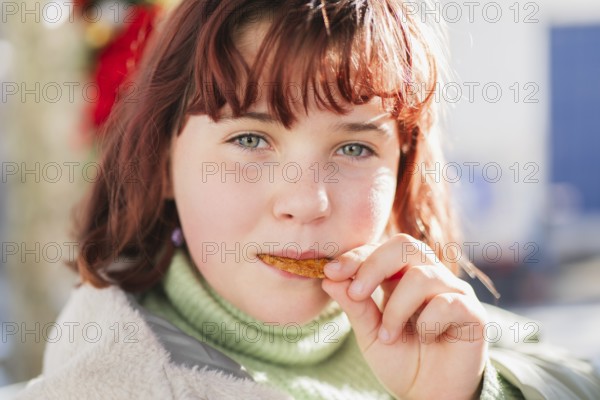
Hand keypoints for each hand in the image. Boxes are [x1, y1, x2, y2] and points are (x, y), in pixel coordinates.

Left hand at [322, 234, 487, 399]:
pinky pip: (448, 302)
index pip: (380, 250)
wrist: (430, 397)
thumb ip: (354, 305)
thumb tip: (328, 277)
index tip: (330, 271)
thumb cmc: (402, 361)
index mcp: (401, 276)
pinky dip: (428, 322)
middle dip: (374, 266)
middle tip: (356, 294)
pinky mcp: (474, 313)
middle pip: (404, 246)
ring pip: (422, 276)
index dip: (355, 256)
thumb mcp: (369, 333)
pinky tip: (426, 339)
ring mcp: (453, 292)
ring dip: (397, 308)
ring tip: (388, 336)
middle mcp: (429, 276)